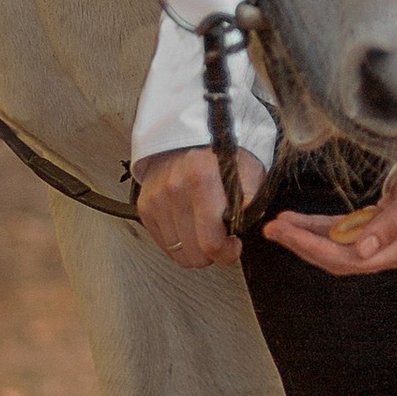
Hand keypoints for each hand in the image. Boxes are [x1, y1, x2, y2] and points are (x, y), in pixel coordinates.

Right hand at [137, 145, 262, 270]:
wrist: (188, 142)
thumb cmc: (221, 159)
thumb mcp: (247, 171)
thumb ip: (251, 197)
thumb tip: (244, 221)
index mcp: (201, 176)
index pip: (211, 240)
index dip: (227, 252)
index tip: (234, 246)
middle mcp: (174, 188)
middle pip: (195, 253)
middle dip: (212, 252)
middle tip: (221, 237)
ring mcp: (156, 199)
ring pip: (179, 253)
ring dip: (195, 248)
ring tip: (205, 230)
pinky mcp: (145, 207)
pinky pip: (165, 245)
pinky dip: (180, 242)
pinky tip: (190, 226)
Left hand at [262, 164, 396, 277]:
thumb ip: (396, 222)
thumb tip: (363, 251)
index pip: (352, 258)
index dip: (314, 248)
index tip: (286, 232)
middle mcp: (396, 249)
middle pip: (340, 258)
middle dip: (303, 244)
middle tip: (271, 228)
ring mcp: (389, 240)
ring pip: (339, 247)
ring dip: (307, 236)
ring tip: (278, 223)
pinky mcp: (382, 226)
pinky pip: (346, 232)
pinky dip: (321, 227)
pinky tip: (298, 221)